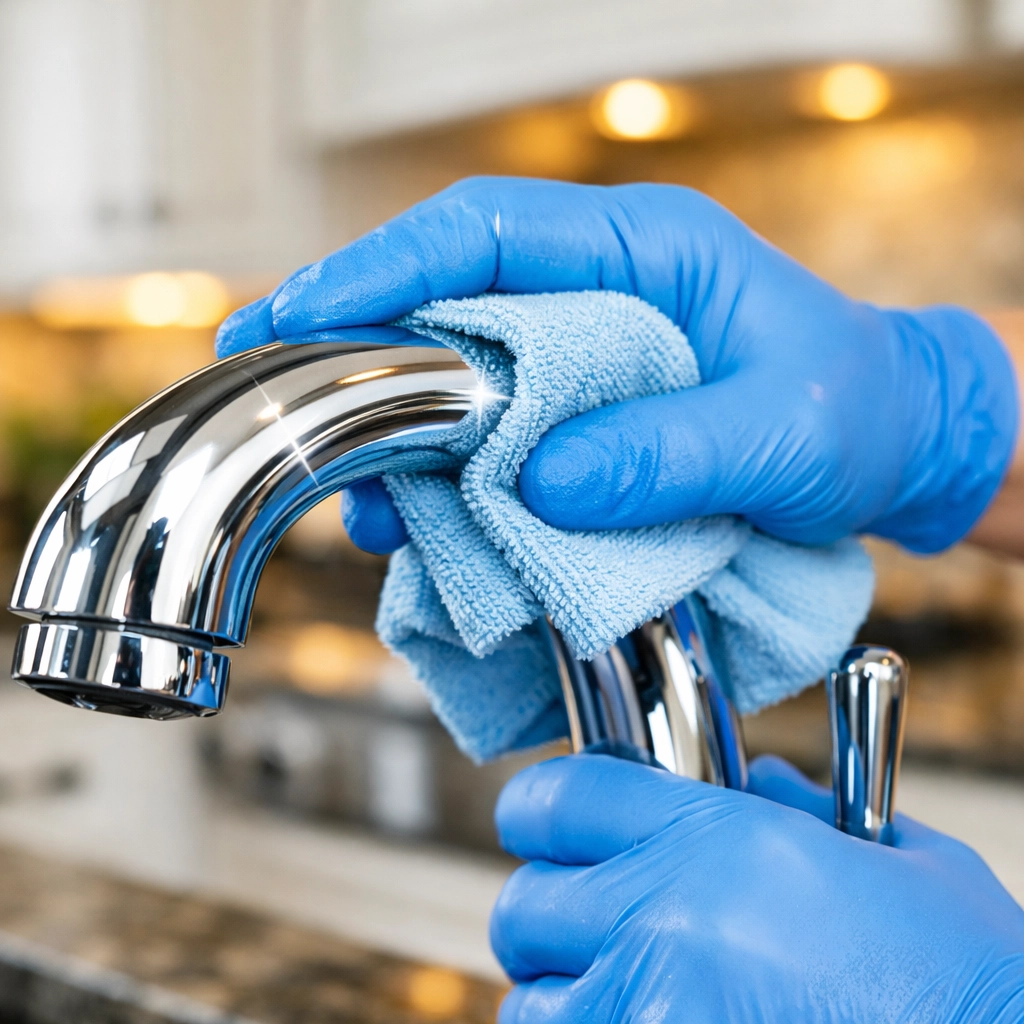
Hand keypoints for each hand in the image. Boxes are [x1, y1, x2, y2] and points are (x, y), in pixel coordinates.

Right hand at [216, 178, 1016, 554]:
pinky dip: (446, 483)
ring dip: (394, 435)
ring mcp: (579, 365)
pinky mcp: (576, 425)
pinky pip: (488, 443)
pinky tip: (417, 522)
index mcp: (642, 253)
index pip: (485, 231)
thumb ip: (675, 451)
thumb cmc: (858, 411)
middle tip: (278, 395)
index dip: (381, 267)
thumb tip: (547, 481)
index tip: (301, 312)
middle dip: (355, 349)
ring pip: (452, 382)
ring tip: (351, 492)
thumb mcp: (788, 430)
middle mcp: (593, 298)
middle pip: (443, 302)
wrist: (890, 447)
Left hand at [490, 754, 1023, 1023]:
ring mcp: (649, 1012)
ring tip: (620, 999)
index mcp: (715, 838)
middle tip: (589, 929)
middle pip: (524, 905)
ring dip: (563, 1001)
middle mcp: (664, 918)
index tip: (544, 828)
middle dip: (547, 916)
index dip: (540, 810)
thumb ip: (806, 807)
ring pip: (530, 1004)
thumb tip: (759, 783)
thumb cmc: (963, 978)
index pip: (559, 798)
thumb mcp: (895, 858)